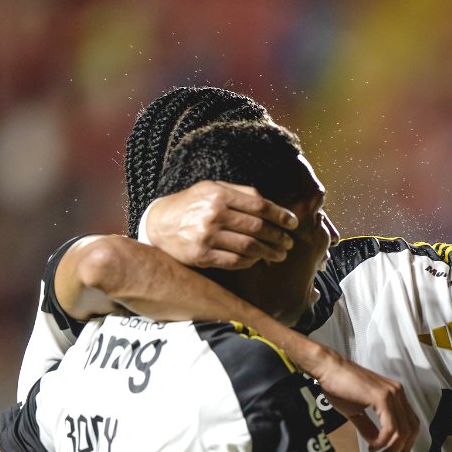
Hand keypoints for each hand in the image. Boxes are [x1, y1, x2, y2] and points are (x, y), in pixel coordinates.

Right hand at [145, 180, 297, 268]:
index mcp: (218, 194)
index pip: (259, 205)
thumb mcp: (210, 189)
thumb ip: (239, 193)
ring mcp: (207, 237)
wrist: (158, 224)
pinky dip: (251, 262)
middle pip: (258, 227)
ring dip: (270, 252)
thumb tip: (271, 205)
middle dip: (279, 236)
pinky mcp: (202, 256)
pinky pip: (236, 262)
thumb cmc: (191, 205)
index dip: (280, 215)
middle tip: (289, 243)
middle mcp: (213, 214)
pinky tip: (258, 260)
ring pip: (250, 247)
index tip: (293, 223)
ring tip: (280, 254)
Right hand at [310, 348, 419, 451]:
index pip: (411, 424)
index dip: (406, 446)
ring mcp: (392, 394)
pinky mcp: (382, 397)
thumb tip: (376, 443)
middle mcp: (398, 393)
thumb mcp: (356, 412)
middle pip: (412, 430)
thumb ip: (369, 427)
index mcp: (396, 395)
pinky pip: (391, 428)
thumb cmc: (338, 387)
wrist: (327, 369)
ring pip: (402, 432)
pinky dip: (383, 442)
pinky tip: (373, 447)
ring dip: (390, 451)